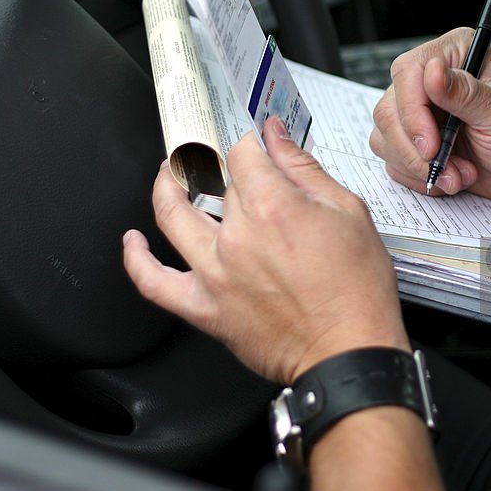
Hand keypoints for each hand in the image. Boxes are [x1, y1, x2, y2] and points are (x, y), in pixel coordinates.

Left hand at [123, 117, 408, 384]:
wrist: (350, 353)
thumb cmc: (357, 291)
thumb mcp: (349, 213)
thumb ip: (305, 170)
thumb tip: (276, 137)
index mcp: (273, 207)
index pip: (243, 153)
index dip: (250, 142)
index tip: (256, 144)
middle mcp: (237, 237)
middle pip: (216, 183)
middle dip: (225, 167)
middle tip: (232, 165)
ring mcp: (215, 273)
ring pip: (171, 216)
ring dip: (165, 187)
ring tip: (168, 175)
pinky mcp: (205, 309)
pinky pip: (154, 283)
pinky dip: (136, 259)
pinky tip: (134, 242)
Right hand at [370, 27, 490, 203]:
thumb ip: (466, 94)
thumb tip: (431, 73)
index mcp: (457, 55)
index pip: (408, 73)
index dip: (412, 113)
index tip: (431, 146)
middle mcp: (433, 80)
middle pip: (389, 110)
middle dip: (415, 149)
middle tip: (447, 168)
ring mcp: (424, 112)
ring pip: (386, 138)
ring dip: (420, 167)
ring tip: (460, 175)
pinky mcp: (420, 142)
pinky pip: (395, 160)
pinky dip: (421, 177)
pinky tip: (454, 178)